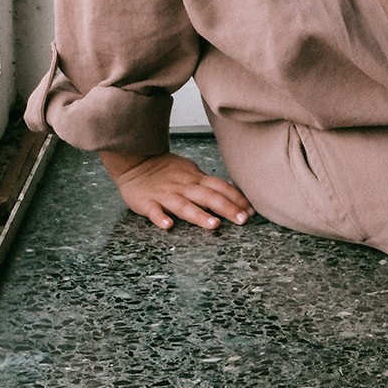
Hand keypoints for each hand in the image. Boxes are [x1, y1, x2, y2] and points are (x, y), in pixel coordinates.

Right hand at [100, 150, 254, 231]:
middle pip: (207, 197)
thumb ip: (208, 184)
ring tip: (213, 225)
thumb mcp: (190, 171)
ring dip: (199, 215)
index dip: (236, 198)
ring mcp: (165, 194)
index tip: (252, 210)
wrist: (135, 160)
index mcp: (195, 179)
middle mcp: (183, 186)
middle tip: (242, 220)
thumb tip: (232, 191)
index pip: (220, 187)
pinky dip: (160, 218)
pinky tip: (168, 226)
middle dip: (226, 208)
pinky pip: (154, 211)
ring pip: (184, 206)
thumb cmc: (166, 170)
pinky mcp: (147, 202)